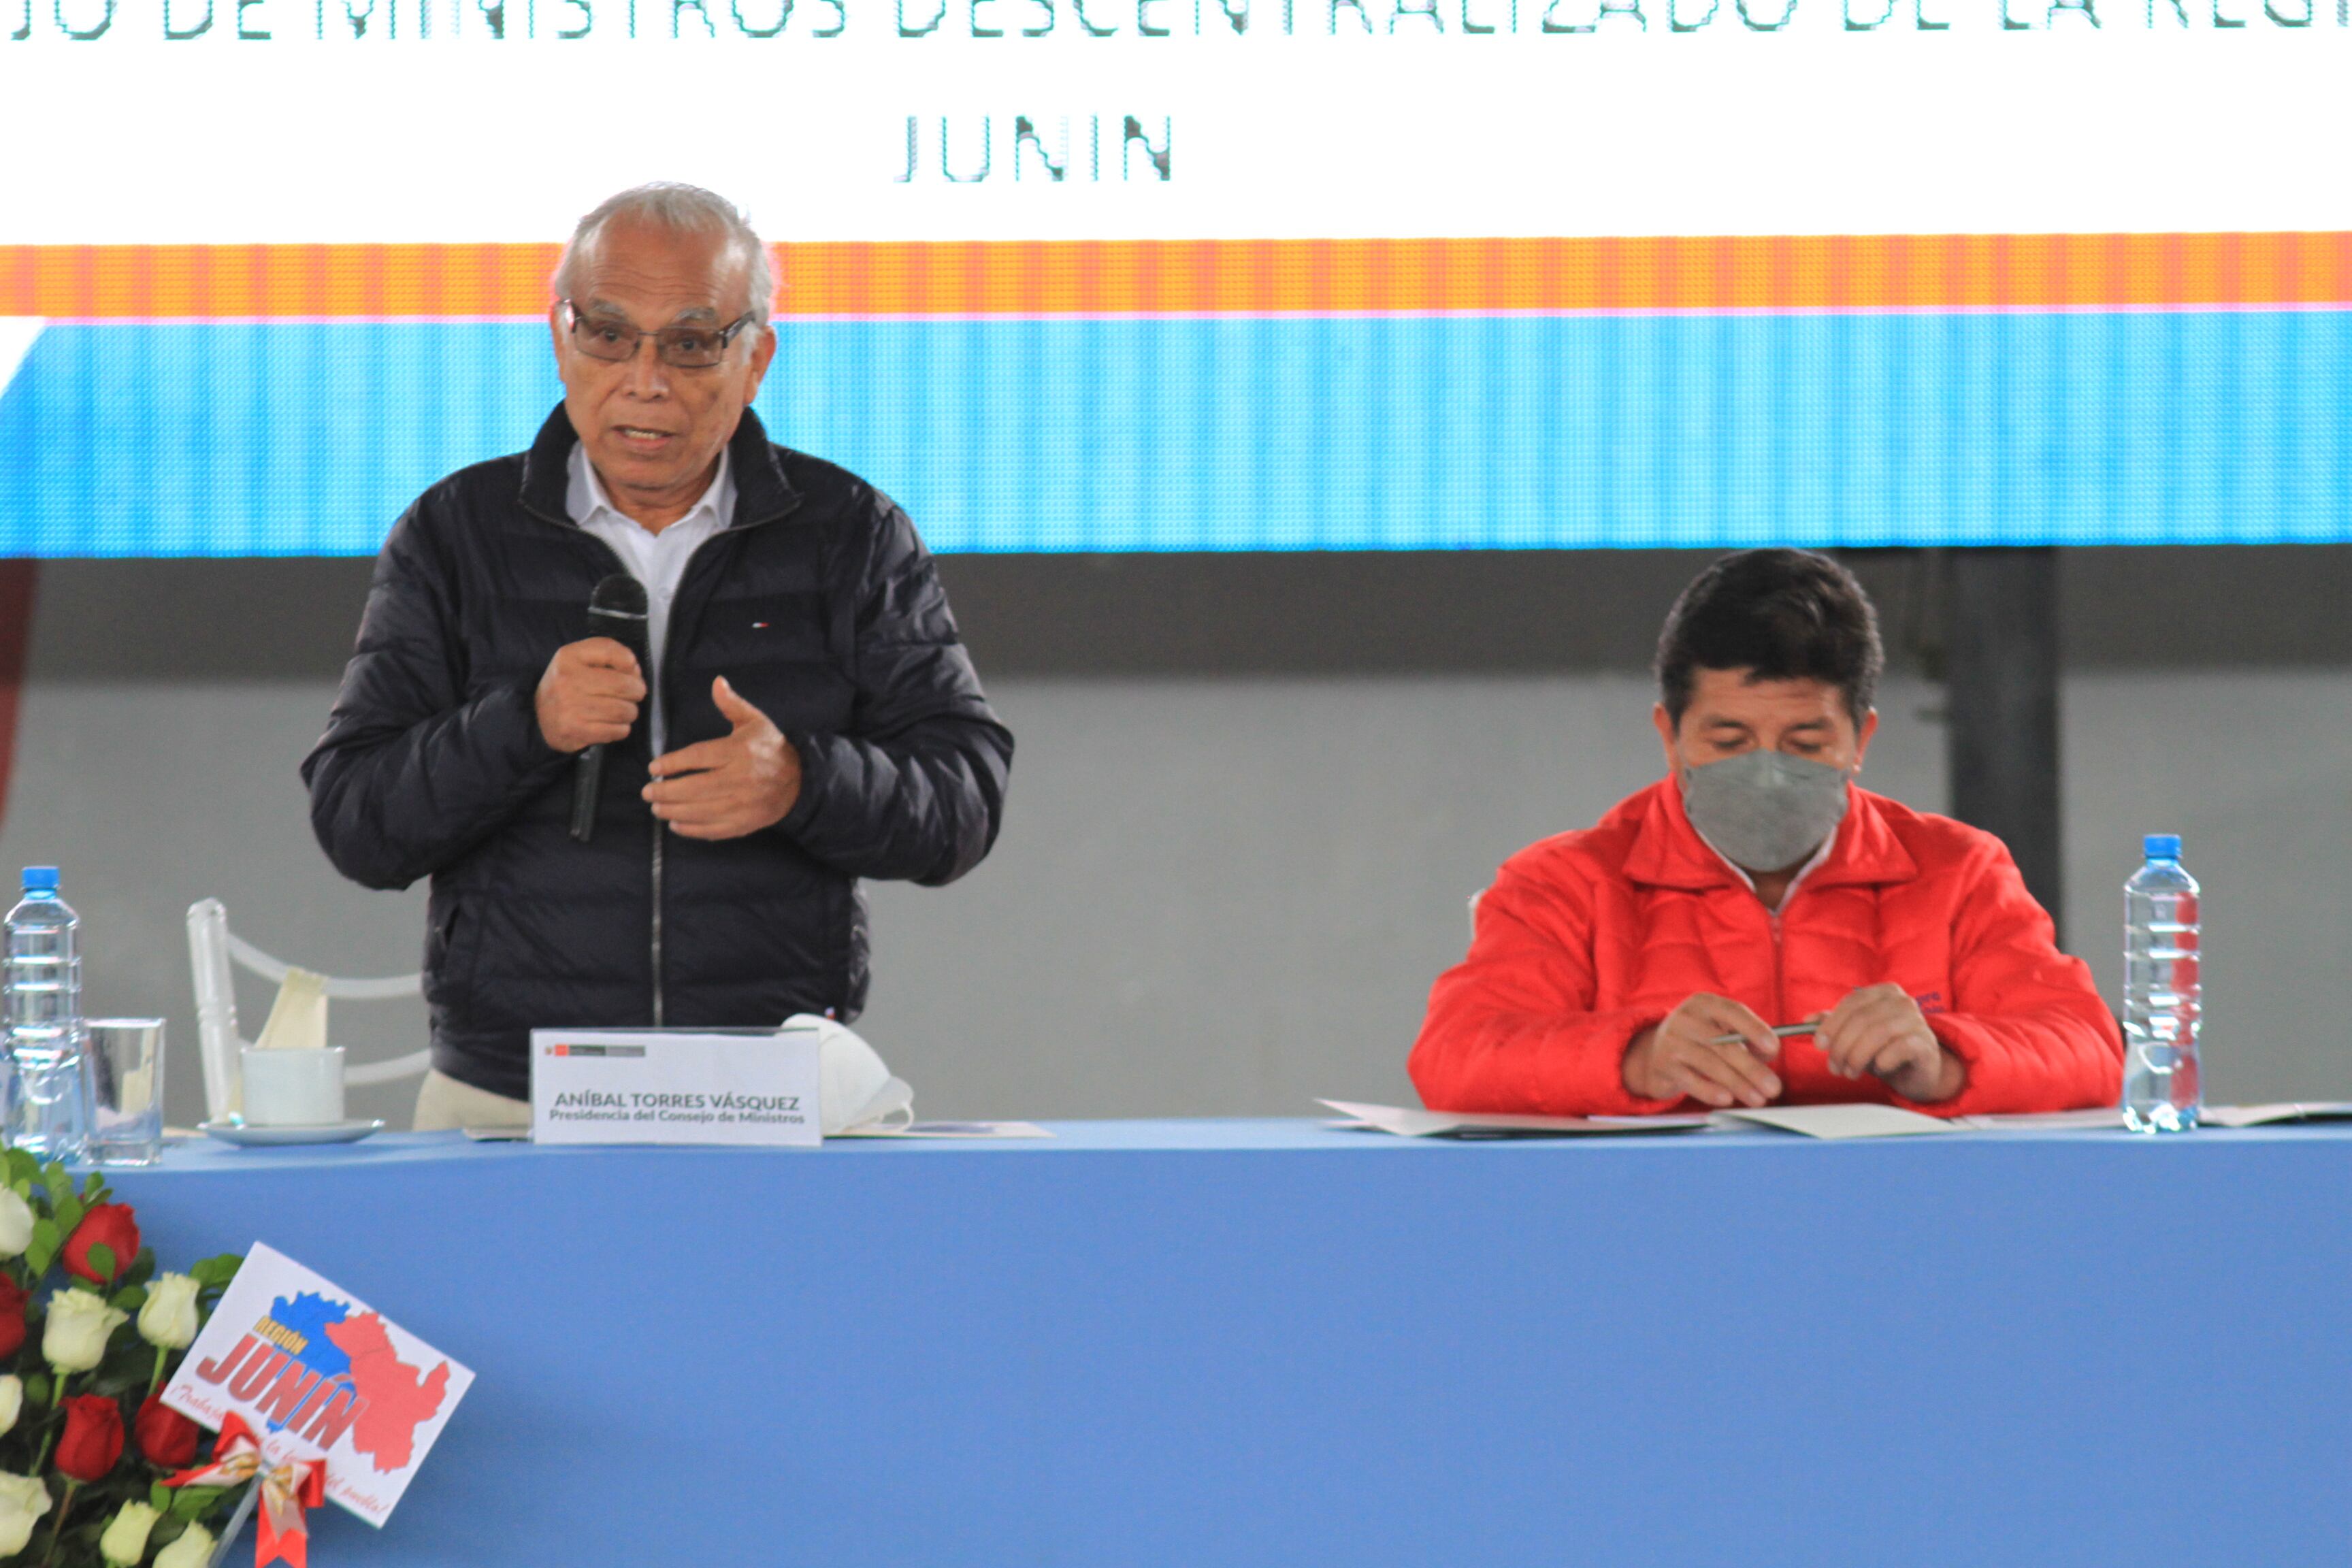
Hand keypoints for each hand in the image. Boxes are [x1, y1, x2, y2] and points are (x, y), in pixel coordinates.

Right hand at [535, 637, 644, 753]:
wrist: (539, 716)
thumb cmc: (569, 683)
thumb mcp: (581, 657)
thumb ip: (610, 652)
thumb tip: (633, 667)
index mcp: (568, 657)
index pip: (612, 653)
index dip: (631, 664)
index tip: (630, 672)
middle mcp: (567, 682)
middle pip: (624, 686)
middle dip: (637, 691)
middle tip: (632, 694)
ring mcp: (569, 709)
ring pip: (624, 711)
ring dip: (630, 711)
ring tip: (621, 710)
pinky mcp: (575, 732)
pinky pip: (618, 731)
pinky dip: (622, 728)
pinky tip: (611, 724)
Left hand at [642, 677, 802, 840]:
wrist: (800, 781)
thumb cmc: (770, 749)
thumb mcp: (754, 721)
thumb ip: (731, 704)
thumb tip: (717, 682)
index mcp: (739, 751)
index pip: (698, 757)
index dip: (673, 763)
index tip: (654, 767)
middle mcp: (740, 778)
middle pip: (694, 787)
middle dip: (666, 791)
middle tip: (647, 791)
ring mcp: (742, 804)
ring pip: (700, 811)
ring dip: (673, 811)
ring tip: (657, 808)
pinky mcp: (744, 823)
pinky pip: (713, 829)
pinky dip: (691, 829)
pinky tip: (676, 824)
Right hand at [1622, 993, 1784, 1108]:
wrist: (1654, 1054)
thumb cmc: (1700, 1042)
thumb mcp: (1721, 1031)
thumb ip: (1748, 1040)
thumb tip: (1770, 1053)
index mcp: (1705, 1004)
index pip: (1733, 1012)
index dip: (1755, 1029)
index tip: (1774, 1048)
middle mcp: (1686, 1018)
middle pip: (1723, 1044)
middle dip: (1752, 1068)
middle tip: (1773, 1087)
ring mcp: (1671, 1041)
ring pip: (1710, 1064)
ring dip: (1738, 1084)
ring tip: (1757, 1099)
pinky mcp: (1663, 1065)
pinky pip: (1690, 1080)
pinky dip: (1710, 1091)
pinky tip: (1727, 1099)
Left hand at [1815, 983, 1964, 1102]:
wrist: (1917, 1070)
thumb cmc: (1883, 1048)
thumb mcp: (1856, 1035)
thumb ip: (1834, 1024)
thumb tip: (1807, 1020)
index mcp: (1883, 992)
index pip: (1852, 1002)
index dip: (1832, 1024)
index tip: (1819, 1044)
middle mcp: (1902, 1001)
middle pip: (1862, 1019)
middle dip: (1841, 1046)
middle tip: (1834, 1067)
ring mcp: (1917, 1021)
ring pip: (1877, 1033)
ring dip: (1857, 1057)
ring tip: (1850, 1072)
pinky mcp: (1925, 1043)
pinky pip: (1899, 1048)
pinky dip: (1882, 1060)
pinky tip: (1878, 1069)